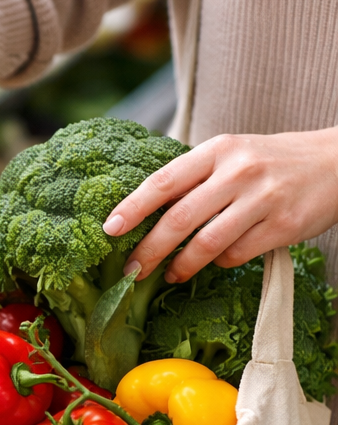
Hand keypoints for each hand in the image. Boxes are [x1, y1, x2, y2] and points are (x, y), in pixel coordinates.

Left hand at [103, 129, 337, 281]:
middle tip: (131, 270)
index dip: (132, 208)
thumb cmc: (272, 161)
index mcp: (218, 150)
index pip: (164, 181)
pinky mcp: (283, 226)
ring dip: (182, 265)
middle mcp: (238, 172)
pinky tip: (215, 262)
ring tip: (170, 274)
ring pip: (207, 244)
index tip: (110, 230)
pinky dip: (220, 263)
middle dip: (149, 250)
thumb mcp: (232, 154)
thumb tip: (144, 212)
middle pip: (179, 219)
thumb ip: (195, 176)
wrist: (337, 162)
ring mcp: (263, 199)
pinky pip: (237, 254)